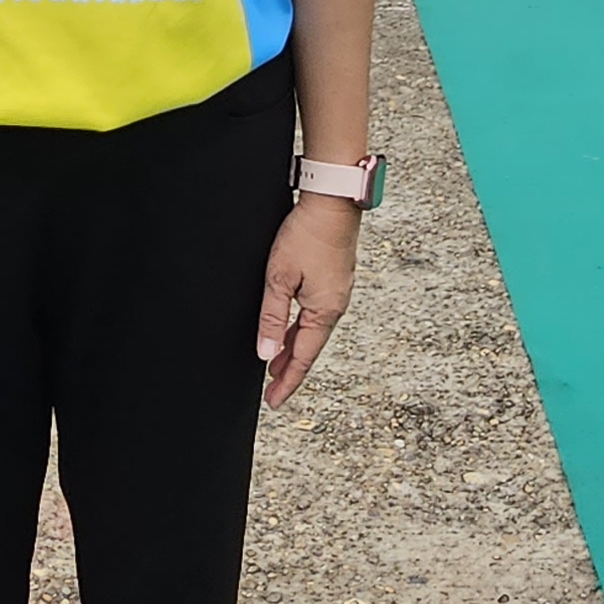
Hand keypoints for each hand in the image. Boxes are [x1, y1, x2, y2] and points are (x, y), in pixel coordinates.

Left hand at [257, 196, 361, 407]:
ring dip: (294, 347)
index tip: (274, 402)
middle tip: (272, 389)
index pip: (303, 358)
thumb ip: (272, 317)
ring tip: (276, 363)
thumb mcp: (280, 278)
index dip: (287, 381)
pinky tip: (292, 327)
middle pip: (309, 347)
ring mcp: (337, 292)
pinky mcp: (335, 278)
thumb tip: (266, 352)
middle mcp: (335, 306)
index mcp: (325, 311)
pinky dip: (302, 327)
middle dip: (289, 368)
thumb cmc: (308, 234)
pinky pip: (317, 313)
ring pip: (312, 330)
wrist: (332, 201)